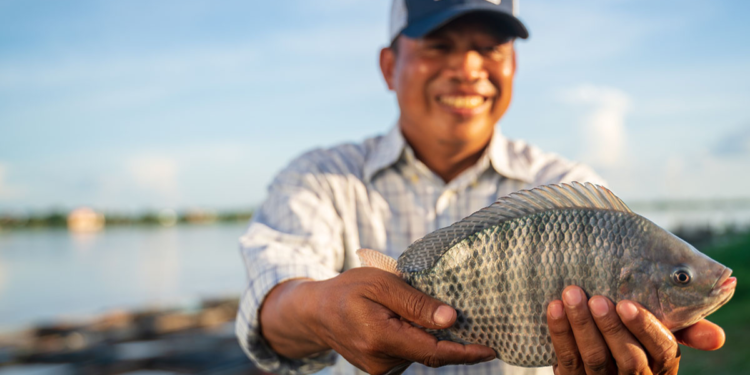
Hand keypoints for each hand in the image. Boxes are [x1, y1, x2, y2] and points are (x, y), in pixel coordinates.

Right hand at [305, 268, 495, 373]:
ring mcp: (381, 369)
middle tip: (479, 322)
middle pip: (431, 353)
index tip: (492, 349)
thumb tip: (451, 319)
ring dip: (434, 337)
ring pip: (421, 353)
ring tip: (431, 311)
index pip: (434, 351)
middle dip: (456, 341)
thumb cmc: (348, 291)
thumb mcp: (382, 284)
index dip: (466, 352)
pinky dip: (420, 340)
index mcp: (381, 339)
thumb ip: (416, 303)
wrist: (316, 313)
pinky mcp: (382, 369)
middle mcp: (382, 362)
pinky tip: (416, 323)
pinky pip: (410, 355)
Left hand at [546, 286, 725, 374]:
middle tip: (595, 298)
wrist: (596, 356)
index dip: (645, 328)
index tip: (626, 304)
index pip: (662, 350)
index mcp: (661, 364)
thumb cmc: (634, 333)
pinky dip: (559, 332)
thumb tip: (718, 338)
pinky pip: (566, 359)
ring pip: (593, 359)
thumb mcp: (659, 334)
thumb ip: (684, 329)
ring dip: (580, 326)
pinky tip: (554, 308)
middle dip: (609, 328)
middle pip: (626, 358)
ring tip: (570, 295)